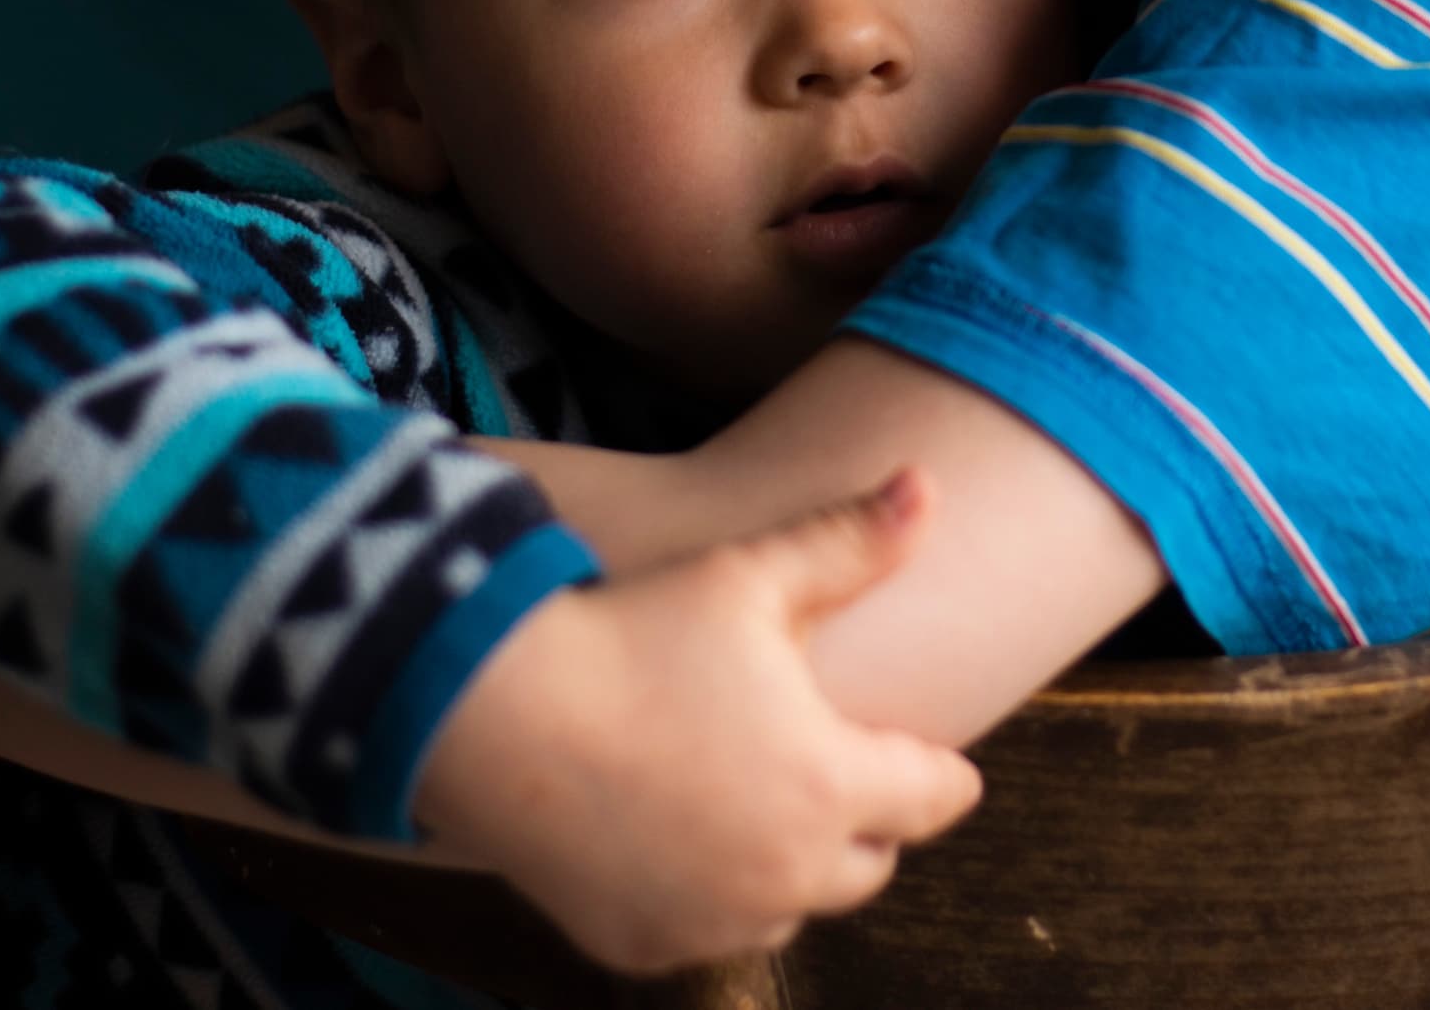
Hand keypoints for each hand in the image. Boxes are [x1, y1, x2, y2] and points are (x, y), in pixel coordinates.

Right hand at [408, 469, 986, 972]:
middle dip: (865, 817)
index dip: (939, 768)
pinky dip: (709, 897)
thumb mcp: (748, 575)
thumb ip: (851, 540)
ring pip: (792, 908)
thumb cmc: (631, 631)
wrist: (490, 710)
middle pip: (870, 864)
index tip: (931, 753)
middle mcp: (784, 874)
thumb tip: (929, 486)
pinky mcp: (644, 945)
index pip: (936, 797)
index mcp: (830, 785)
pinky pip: (707, 933)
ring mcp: (712, 920)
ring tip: (757, 802)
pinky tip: (681, 840)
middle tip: (832, 765)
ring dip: (790, 866)